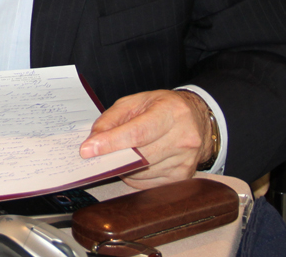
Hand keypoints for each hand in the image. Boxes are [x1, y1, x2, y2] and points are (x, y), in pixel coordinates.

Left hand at [78, 89, 212, 188]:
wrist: (197, 119)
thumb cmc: (162, 108)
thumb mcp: (135, 102)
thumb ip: (111, 119)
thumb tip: (93, 141)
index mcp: (171, 112)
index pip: (137, 132)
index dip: (110, 143)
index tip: (88, 150)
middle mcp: (183, 137)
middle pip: (139, 156)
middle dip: (112, 157)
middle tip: (96, 154)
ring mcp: (185, 160)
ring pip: (141, 173)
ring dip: (123, 167)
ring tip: (122, 153)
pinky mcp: (183, 177)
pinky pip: (148, 183)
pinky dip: (134, 176)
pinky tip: (136, 163)